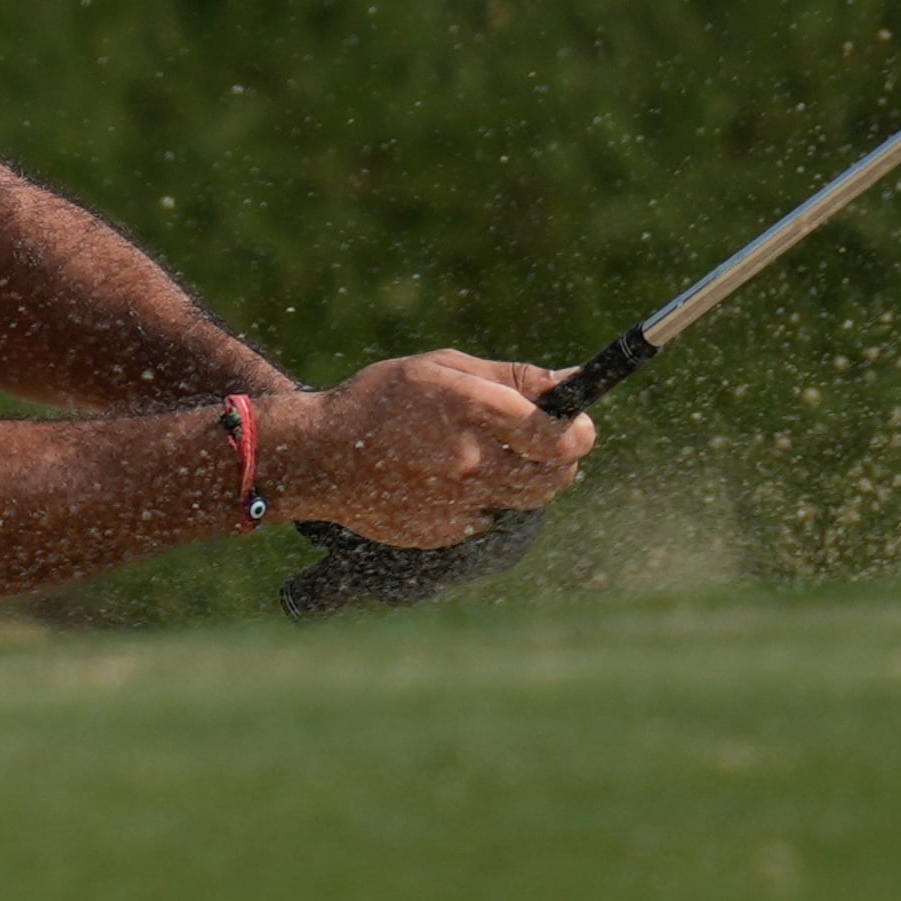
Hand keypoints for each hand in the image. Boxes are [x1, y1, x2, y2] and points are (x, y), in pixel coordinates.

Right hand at [258, 351, 595, 549]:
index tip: (578, 425)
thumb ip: (512, 378)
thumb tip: (571, 380)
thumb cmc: (382, 399)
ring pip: (528, 499)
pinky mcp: (445, 532)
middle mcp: (471, 460)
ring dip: (528, 480)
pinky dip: (487, 502)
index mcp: (474, 410)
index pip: (559, 436)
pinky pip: (490, 519)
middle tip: (544, 441)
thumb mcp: (444, 368)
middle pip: (555, 475)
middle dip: (561, 458)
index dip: (579, 432)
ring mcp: (458, 502)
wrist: (321, 456)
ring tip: (496, 457)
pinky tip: (455, 481)